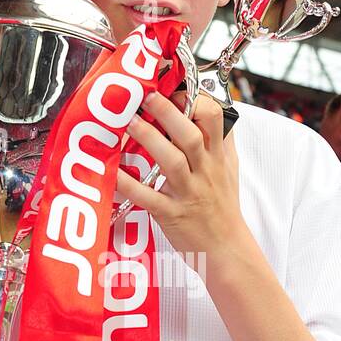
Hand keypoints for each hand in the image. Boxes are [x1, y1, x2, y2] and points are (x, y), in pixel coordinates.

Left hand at [115, 90, 245, 271]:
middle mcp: (204, 171)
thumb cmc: (223, 207)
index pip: (215, 119)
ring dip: (148, 139)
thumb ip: (221, 140)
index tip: (176, 91)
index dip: (195, 101)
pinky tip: (110, 170)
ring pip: (171, 161)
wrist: (227, 249)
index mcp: (217, 157)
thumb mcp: (231, 169)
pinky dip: (127, 183)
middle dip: (168, 112)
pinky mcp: (170, 214)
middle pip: (190, 135)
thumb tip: (213, 110)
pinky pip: (146, 197)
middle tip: (145, 95)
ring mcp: (187, 193)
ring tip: (127, 122)